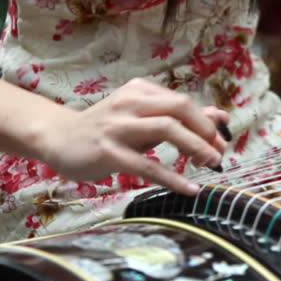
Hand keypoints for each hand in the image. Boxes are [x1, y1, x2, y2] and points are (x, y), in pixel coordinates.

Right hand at [35, 78, 228, 195]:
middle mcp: (130, 102)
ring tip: (210, 164)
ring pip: (167, 129)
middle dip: (205, 131)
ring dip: (195, 147)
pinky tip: (189, 188)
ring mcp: (118, 126)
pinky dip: (172, 178)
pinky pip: (147, 165)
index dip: (207, 122)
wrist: (58, 138)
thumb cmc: (108, 129)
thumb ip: (179, 117)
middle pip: (180, 109)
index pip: (184, 102)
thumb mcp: (144, 118)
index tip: (222, 142)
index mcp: (141, 91)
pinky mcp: (108, 151)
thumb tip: (220, 117)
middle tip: (218, 154)